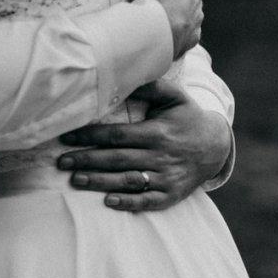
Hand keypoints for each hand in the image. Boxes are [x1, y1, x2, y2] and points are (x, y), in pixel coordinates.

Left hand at [56, 79, 232, 210]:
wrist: (215, 146)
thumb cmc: (187, 117)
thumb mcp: (174, 97)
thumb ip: (151, 87)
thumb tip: (125, 75)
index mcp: (156, 132)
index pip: (117, 135)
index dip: (91, 136)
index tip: (67, 137)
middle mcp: (160, 156)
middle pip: (117, 159)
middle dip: (87, 160)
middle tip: (61, 162)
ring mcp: (166, 178)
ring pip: (128, 181)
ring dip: (100, 181)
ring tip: (75, 180)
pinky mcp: (171, 195)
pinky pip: (148, 201)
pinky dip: (128, 203)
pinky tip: (108, 202)